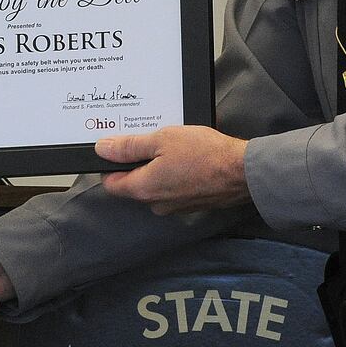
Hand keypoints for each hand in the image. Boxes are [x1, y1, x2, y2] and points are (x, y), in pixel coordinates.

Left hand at [96, 125, 251, 214]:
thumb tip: (102, 149)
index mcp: (143, 189)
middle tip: (149, 139)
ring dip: (158, 166)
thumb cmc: (204, 154)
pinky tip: (186, 156)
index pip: (111, 183)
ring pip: (155, 185)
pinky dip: (175, 173)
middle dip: (137, 162)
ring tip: (171, 144)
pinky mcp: (191, 204)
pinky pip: (174, 187)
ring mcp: (175, 207)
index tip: (118, 148)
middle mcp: (156, 204)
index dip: (110, 164)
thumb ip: (129, 146)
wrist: (242, 172)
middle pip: (133, 183)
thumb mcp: (162, 139)